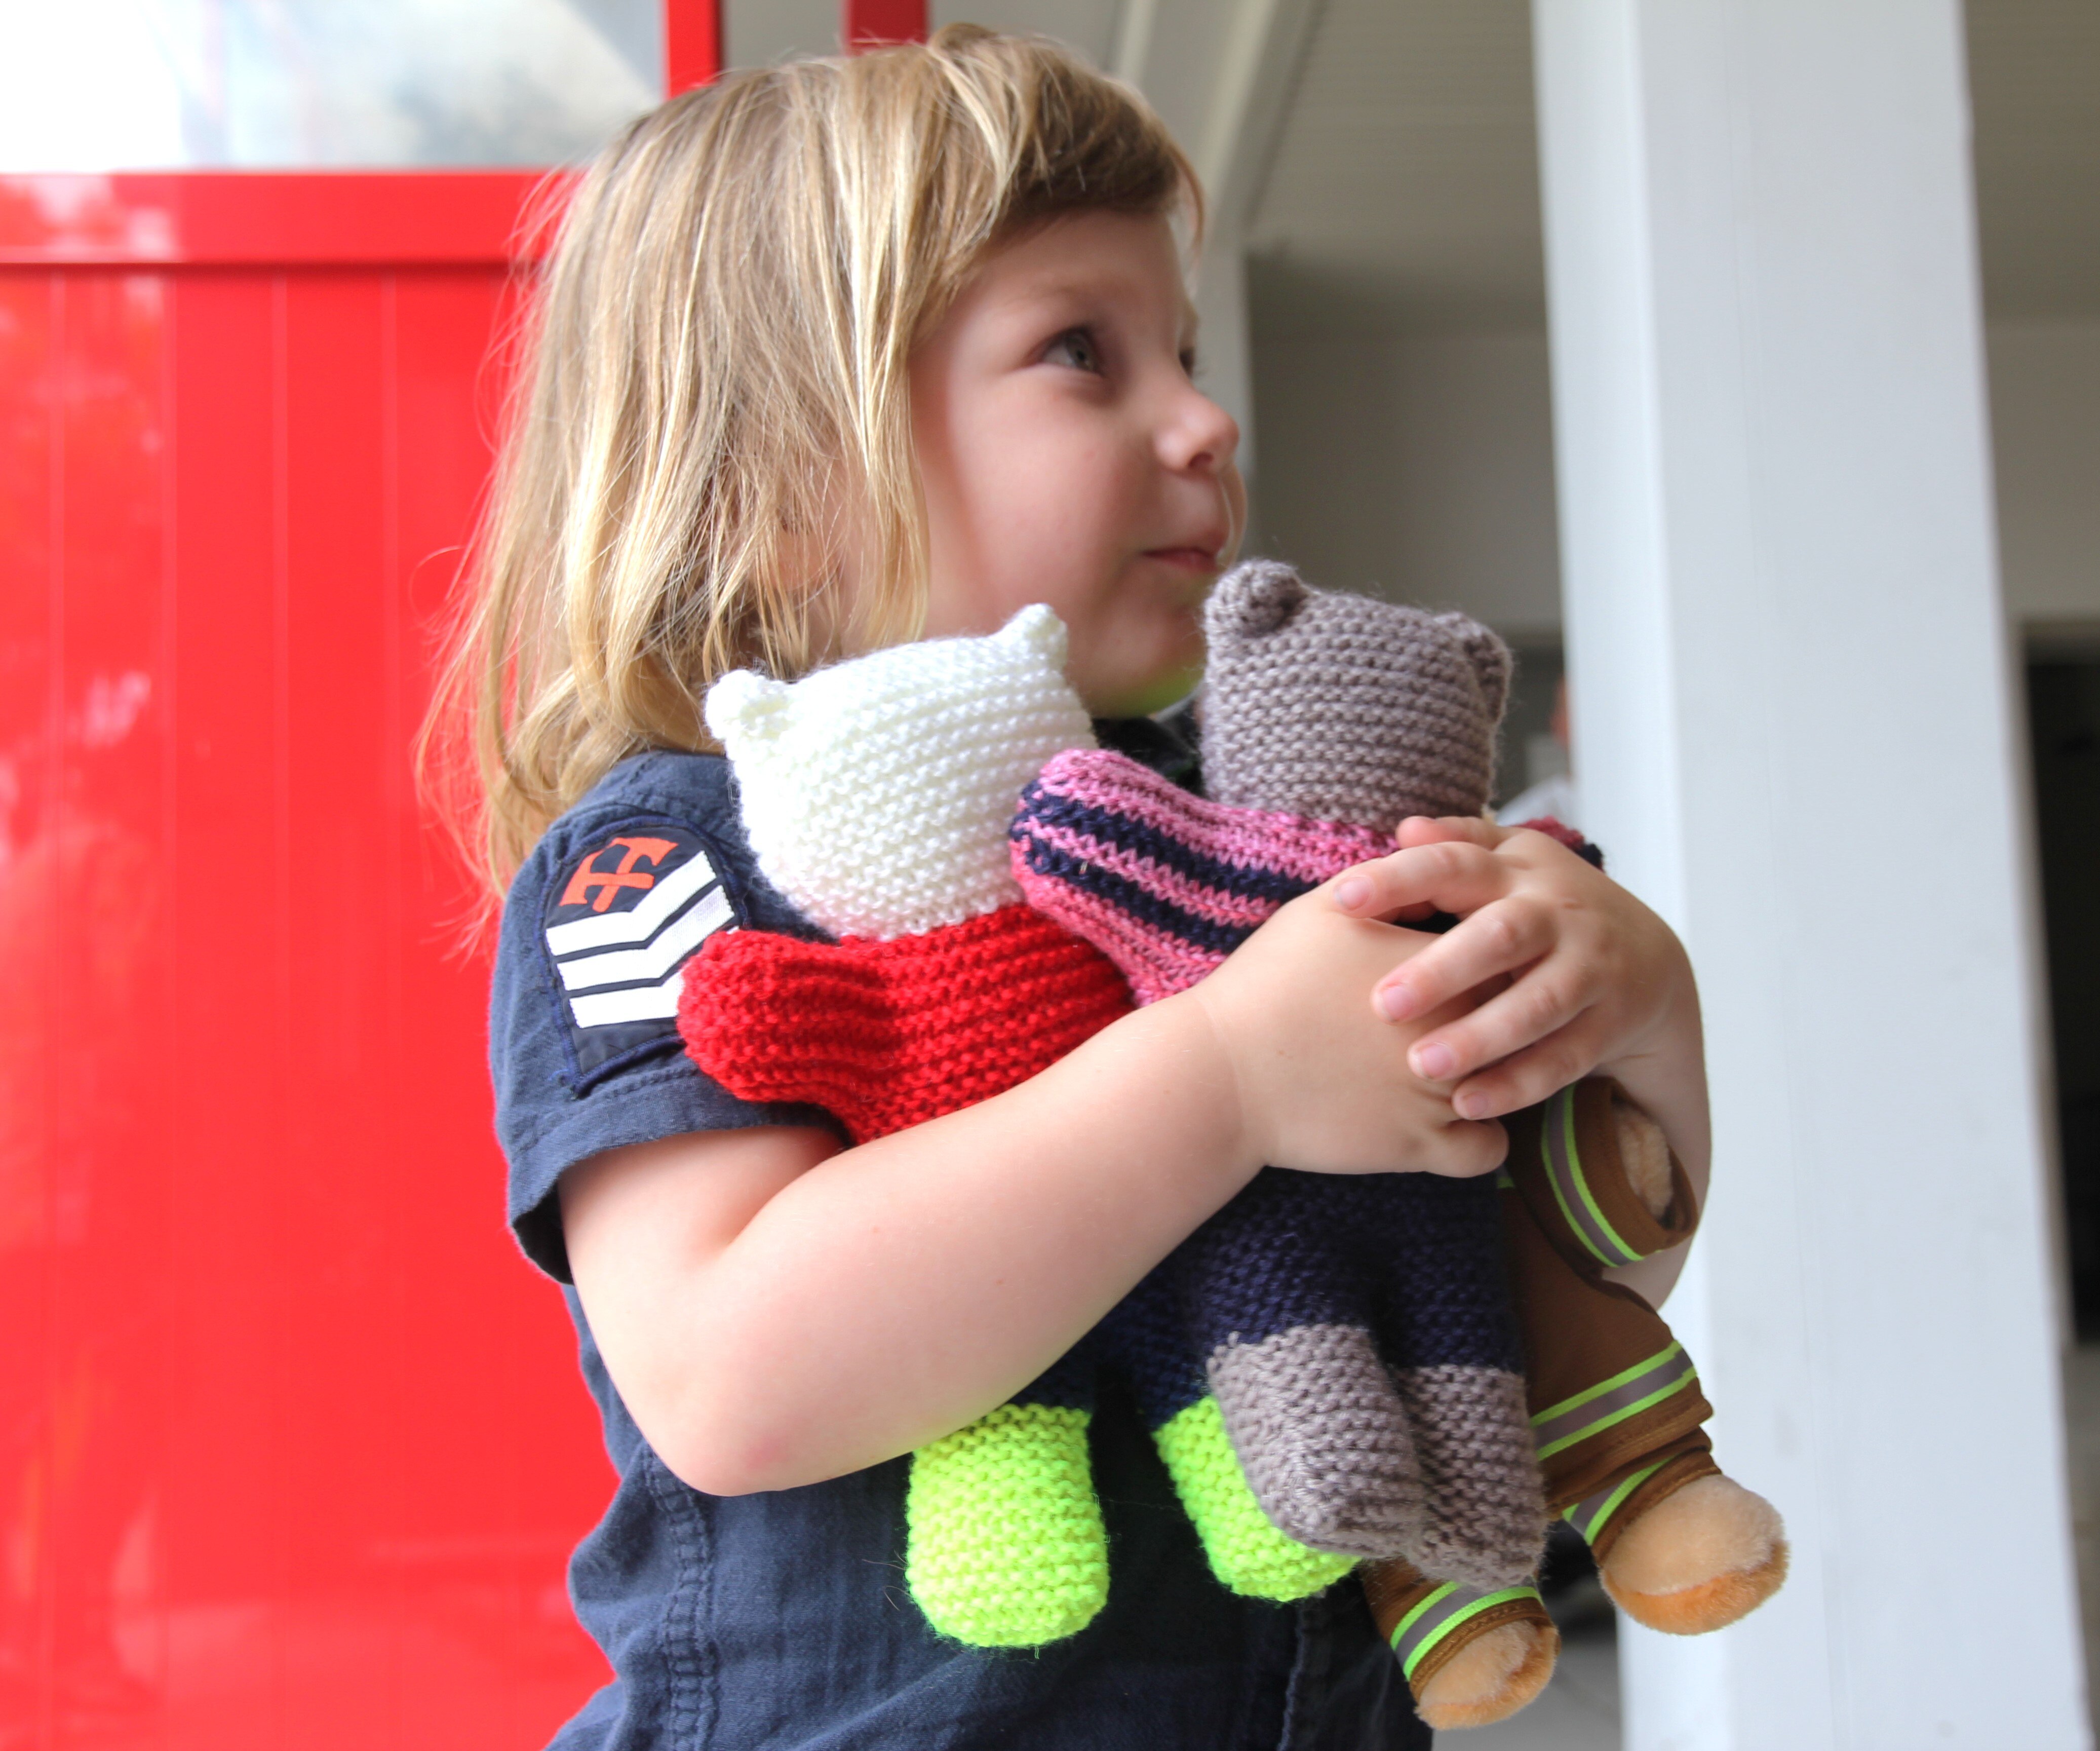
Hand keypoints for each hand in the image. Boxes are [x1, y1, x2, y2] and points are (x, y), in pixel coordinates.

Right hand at [1178, 874, 1508, 1178]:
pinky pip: (1487, 1153)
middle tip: (1478, 1018)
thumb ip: (1392, 884)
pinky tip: (1453, 1124)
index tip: (1475, 967)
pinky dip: (1477, 1142)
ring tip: (1472, 1070)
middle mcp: (1462, 1031)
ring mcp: (1444, 1095)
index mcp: (1448, 967)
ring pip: (1514, 1089)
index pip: (1511, 957)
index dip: (1494, 961)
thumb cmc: (1270, 982)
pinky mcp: (1422, 1147)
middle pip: (1522, 1023)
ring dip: (1499, 1081)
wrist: (1223, 1073)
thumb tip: (1427, 865)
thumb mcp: (1325, 910)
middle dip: (1508, 1021)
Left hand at [1330, 816, 1700, 1123]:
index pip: (1455, 864)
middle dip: (1441, 970)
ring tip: (1422, 1064)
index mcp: (1518, 869)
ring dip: (1479, 1037)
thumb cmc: (1542, 905)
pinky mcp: (1611, 1022)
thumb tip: (1404, 828)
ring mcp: (1590, 968)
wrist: (1648, 957)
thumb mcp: (1509, 862)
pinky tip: (1468, 1105)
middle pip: (1501, 936)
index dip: (1400, 879)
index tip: (1342, 901)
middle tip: (1381, 1005)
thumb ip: (1456, 845)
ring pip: (1536, 1004)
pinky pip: (1564, 1057)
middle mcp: (1558, 912)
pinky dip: (1517, 1083)